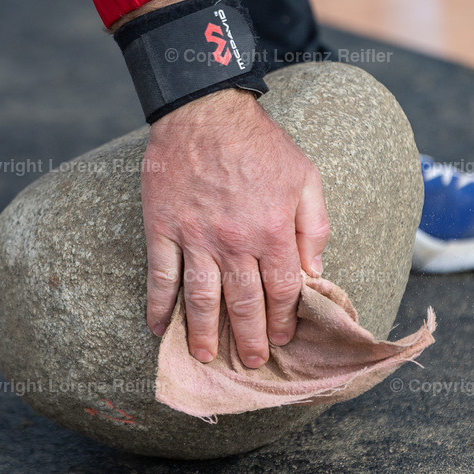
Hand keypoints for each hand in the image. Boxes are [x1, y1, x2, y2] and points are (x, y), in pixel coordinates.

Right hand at [142, 88, 329, 367]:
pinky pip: (161, 275)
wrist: (205, 112)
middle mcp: (235, 243)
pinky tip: (158, 327)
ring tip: (205, 356)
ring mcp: (195, 238)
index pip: (281, 290)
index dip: (282, 320)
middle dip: (248, 338)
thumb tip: (315, 271)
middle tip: (248, 361)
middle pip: (243, 303)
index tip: (280, 339)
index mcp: (273, 232)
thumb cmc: (260, 144)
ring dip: (203, 333)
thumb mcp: (306, 177)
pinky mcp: (164, 229)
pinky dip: (158, 304)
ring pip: (201, 299)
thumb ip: (315, 226)